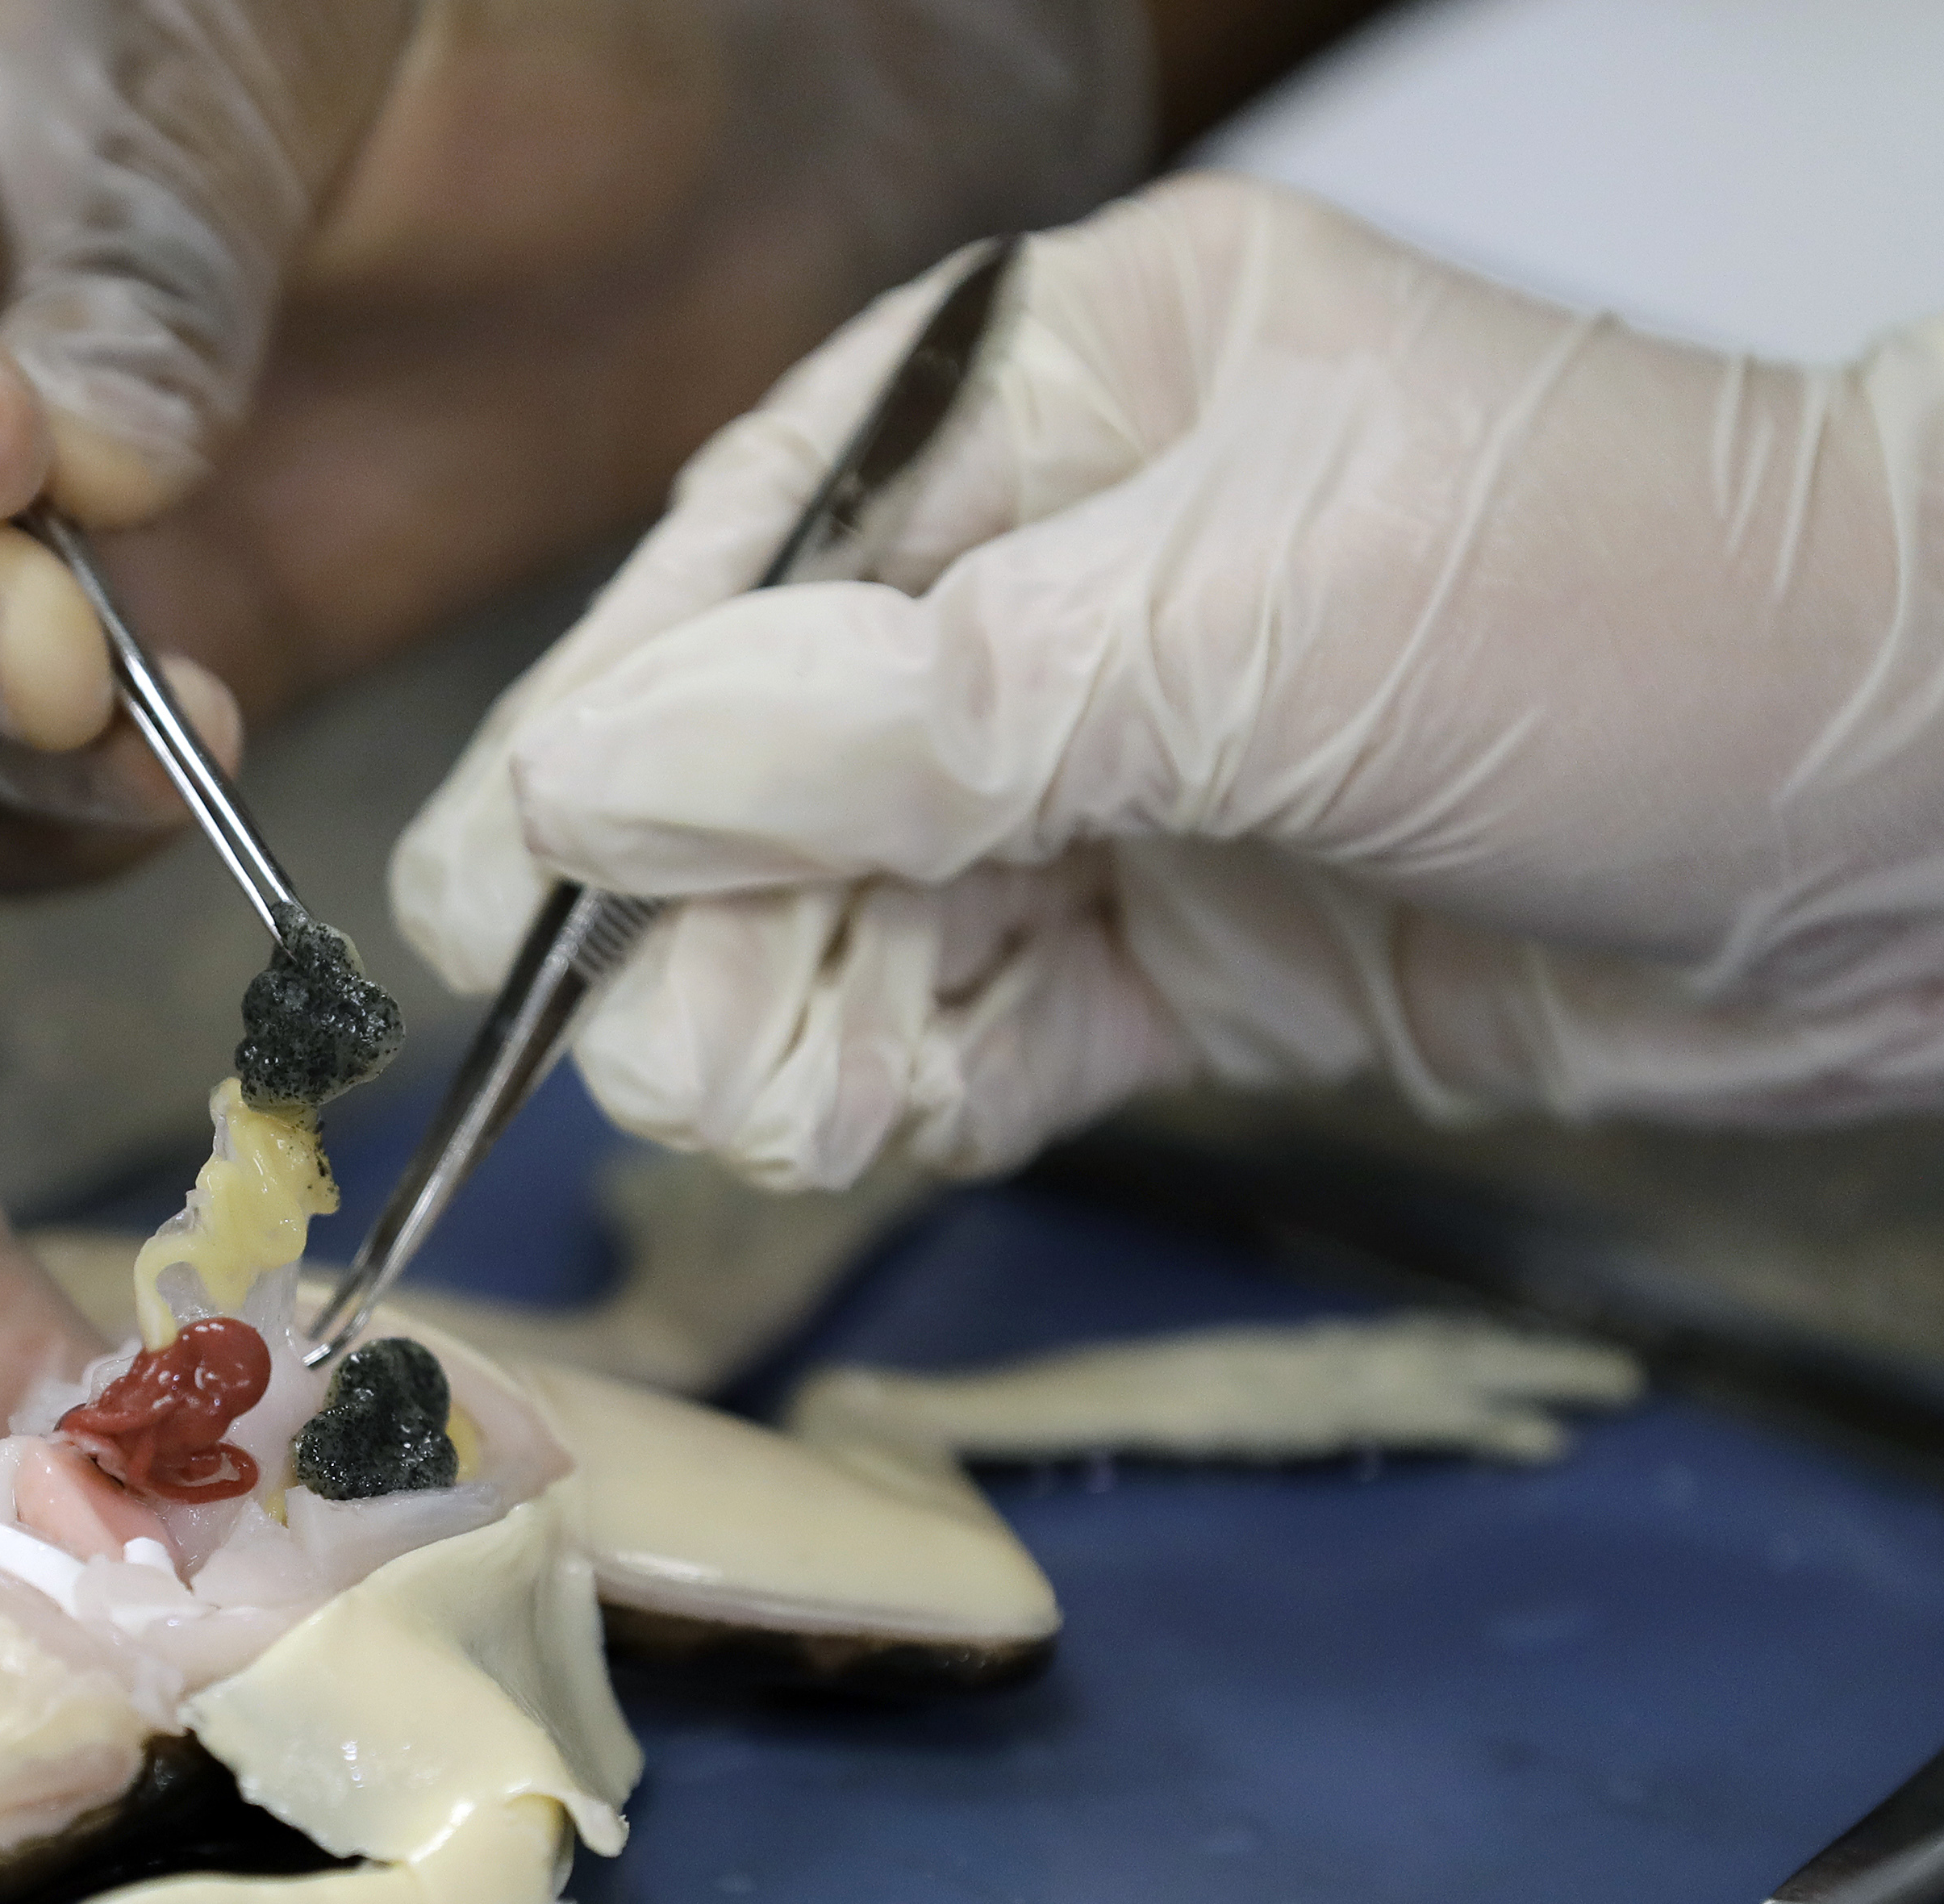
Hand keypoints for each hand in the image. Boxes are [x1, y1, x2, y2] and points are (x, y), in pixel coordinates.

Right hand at [0, 0, 1147, 882]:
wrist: (687, 156)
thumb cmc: (470, 19)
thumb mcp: (289, 31)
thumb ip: (164, 223)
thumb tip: (79, 467)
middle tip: (59, 652)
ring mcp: (3, 527)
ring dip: (0, 742)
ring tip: (170, 741)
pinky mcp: (114, 667)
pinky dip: (51, 839)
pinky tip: (168, 804)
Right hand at [395, 174, 1943, 1188]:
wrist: (1938, 834)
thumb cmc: (1644, 623)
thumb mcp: (1251, 627)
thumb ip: (905, 721)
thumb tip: (585, 782)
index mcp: (1047, 398)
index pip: (742, 563)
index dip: (607, 736)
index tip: (491, 900)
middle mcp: (1043, 578)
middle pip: (756, 765)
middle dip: (712, 920)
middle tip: (686, 1058)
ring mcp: (1097, 767)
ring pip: (837, 916)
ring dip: (800, 1027)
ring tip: (815, 1105)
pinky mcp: (1159, 939)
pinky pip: (959, 1023)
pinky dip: (912, 1087)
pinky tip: (895, 1118)